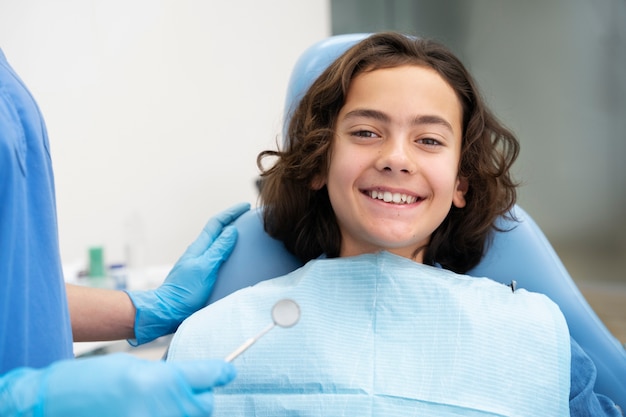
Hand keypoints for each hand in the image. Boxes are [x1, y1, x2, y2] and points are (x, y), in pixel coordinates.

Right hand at [0, 353, 235, 416]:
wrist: (56, 402)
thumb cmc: (93, 381)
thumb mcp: (135, 368)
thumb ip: (166, 376)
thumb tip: (189, 382)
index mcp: (164, 379)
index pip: (211, 374)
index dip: (221, 372)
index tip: (228, 371)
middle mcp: (166, 405)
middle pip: (205, 405)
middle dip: (197, 399)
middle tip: (178, 394)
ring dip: (180, 412)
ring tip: (154, 405)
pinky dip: (164, 416)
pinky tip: (147, 410)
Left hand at [127, 202, 249, 343]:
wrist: (167, 311)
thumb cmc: (184, 292)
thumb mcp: (205, 268)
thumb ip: (218, 249)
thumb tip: (231, 231)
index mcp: (199, 248)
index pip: (216, 223)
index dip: (231, 213)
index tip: (244, 206)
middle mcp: (198, 253)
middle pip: (216, 231)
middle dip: (231, 221)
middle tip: (246, 217)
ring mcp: (198, 264)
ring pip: (216, 244)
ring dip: (228, 236)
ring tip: (243, 235)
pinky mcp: (199, 275)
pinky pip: (215, 257)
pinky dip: (225, 252)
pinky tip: (231, 260)